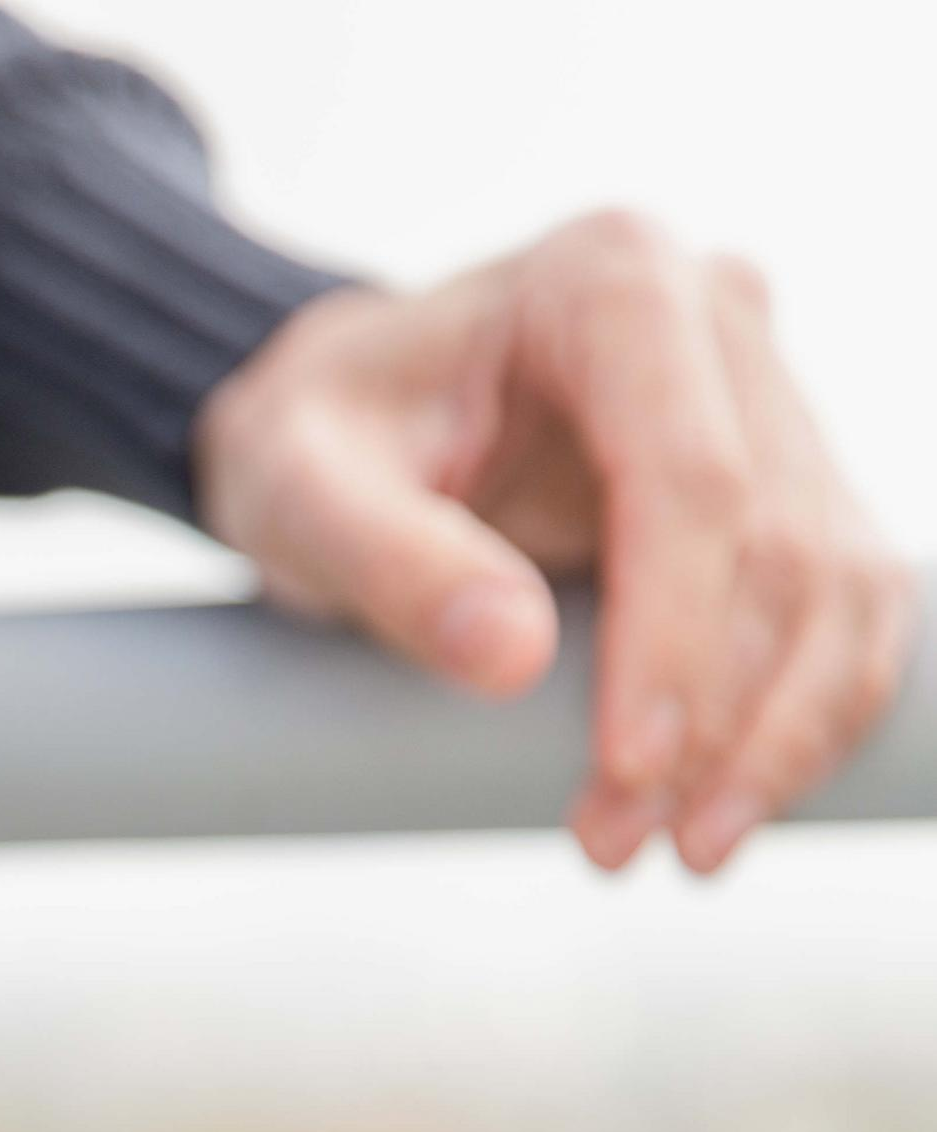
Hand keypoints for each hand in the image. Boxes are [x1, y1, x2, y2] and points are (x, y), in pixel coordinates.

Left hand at [194, 211, 911, 873]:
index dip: (674, 636)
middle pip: (777, 539)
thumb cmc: (312, 441)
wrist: (338, 427)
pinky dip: (801, 714)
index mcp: (609, 283)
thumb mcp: (294, 489)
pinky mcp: (785, 481)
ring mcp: (768, 398)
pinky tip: (734, 802)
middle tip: (624, 843)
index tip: (627, 769)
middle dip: (717, 714)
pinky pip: (839, 608)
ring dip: (778, 734)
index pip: (687, 474)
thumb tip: (511, 656)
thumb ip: (386, 559)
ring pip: (837, 583)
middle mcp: (717, 322)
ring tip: (681, 848)